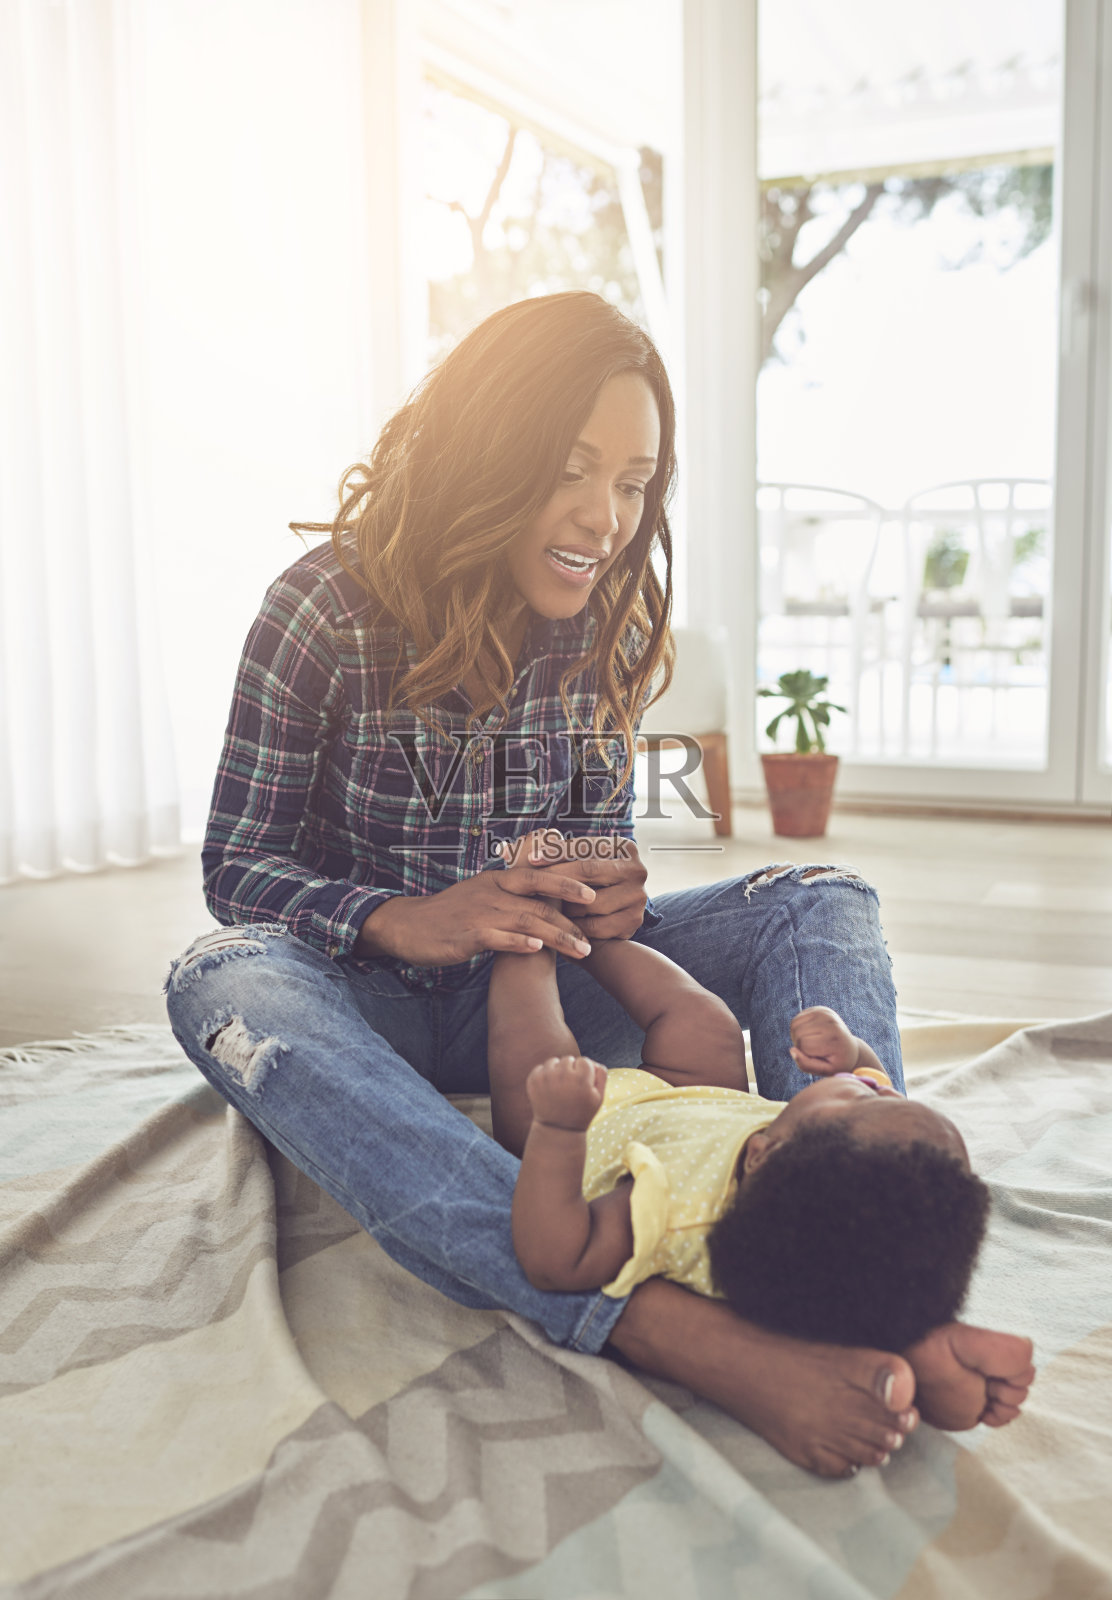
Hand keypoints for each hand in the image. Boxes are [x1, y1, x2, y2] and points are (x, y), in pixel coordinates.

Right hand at [357, 859, 597, 966]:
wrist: (406, 925)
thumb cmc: (448, 914)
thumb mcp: (480, 894)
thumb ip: (509, 895)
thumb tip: (542, 899)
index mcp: (496, 881)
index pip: (537, 876)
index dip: (566, 883)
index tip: (592, 894)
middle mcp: (490, 893)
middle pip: (538, 903)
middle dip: (569, 920)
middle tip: (593, 938)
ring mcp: (478, 914)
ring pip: (525, 922)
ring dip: (555, 937)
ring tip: (579, 951)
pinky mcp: (465, 936)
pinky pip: (496, 938)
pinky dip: (517, 942)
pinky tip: (536, 949)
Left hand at [502, 830, 647, 940]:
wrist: (598, 930)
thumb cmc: (576, 894)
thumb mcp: (565, 869)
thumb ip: (540, 854)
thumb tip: (504, 849)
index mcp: (624, 848)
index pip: (583, 847)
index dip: (555, 852)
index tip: (528, 860)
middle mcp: (637, 869)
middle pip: (588, 871)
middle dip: (556, 878)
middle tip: (529, 886)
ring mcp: (639, 897)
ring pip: (591, 901)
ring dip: (566, 907)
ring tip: (545, 909)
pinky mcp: (635, 922)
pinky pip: (597, 926)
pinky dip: (577, 928)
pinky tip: (561, 928)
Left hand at [526, 1055, 606, 1130]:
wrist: (557, 1129)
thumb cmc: (582, 1112)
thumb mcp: (598, 1097)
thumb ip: (601, 1075)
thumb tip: (593, 1061)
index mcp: (581, 1079)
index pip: (584, 1061)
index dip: (585, 1073)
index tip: (582, 1086)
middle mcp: (562, 1075)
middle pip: (569, 1059)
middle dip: (571, 1070)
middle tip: (570, 1089)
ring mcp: (546, 1077)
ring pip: (554, 1061)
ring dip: (557, 1070)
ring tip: (560, 1088)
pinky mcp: (533, 1080)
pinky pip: (541, 1067)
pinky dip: (545, 1075)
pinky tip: (549, 1089)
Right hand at [788, 1006, 860, 1075]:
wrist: (850, 1049)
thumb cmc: (837, 1062)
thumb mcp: (825, 1071)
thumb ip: (806, 1065)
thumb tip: (792, 1050)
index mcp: (834, 1039)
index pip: (803, 1045)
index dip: (804, 1054)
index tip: (816, 1058)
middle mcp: (831, 1022)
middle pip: (798, 1033)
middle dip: (799, 1045)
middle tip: (812, 1051)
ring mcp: (826, 1013)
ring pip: (794, 1025)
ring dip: (797, 1036)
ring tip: (810, 1043)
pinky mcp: (820, 1009)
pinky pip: (797, 1019)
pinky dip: (798, 1029)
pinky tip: (809, 1035)